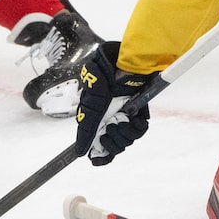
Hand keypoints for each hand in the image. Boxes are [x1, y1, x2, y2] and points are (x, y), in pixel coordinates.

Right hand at [75, 41, 153, 165]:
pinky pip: (139, 130)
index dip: (97, 154)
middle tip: (112, 127)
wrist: (129, 59)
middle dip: (112, 142)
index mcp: (94, 116)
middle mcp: (108, 118)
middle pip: (110, 146)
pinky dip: (137, 127)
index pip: (94, 143)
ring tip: (122, 119)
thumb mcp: (92, 99)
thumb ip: (87, 124)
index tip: (97, 158)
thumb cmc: (106, 72)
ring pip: (125, 140)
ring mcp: (124, 116)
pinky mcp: (138, 113)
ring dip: (124, 134)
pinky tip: (134, 117)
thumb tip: (79, 151)